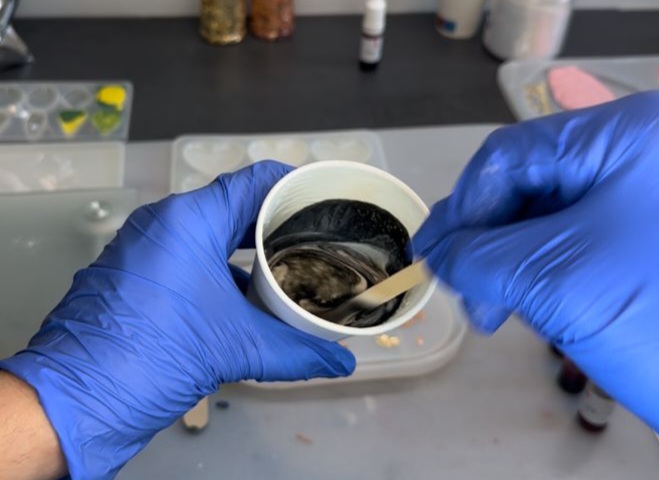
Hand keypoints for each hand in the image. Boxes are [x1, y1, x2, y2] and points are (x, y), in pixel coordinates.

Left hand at [0, 161, 354, 479]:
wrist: (76, 401)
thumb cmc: (151, 356)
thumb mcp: (234, 348)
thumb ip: (296, 351)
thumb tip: (340, 363)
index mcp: (189, 221)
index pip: (254, 182)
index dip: (296, 186)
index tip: (329, 200)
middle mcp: (165, 224)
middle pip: (235, 207)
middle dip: (278, 224)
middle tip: (320, 239)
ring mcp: (147, 250)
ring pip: (212, 236)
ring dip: (250, 251)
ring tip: (293, 269)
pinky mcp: (139, 276)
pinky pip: (192, 259)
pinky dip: (224, 272)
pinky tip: (251, 298)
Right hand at [414, 91, 658, 478]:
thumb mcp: (554, 280)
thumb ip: (478, 257)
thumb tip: (439, 254)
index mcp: (630, 132)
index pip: (512, 154)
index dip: (464, 206)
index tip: (434, 256)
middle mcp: (643, 147)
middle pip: (529, 184)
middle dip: (488, 241)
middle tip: (462, 291)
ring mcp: (650, 190)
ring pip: (546, 217)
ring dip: (509, 262)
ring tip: (494, 311)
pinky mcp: (651, 234)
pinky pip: (574, 241)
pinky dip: (540, 272)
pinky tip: (525, 304)